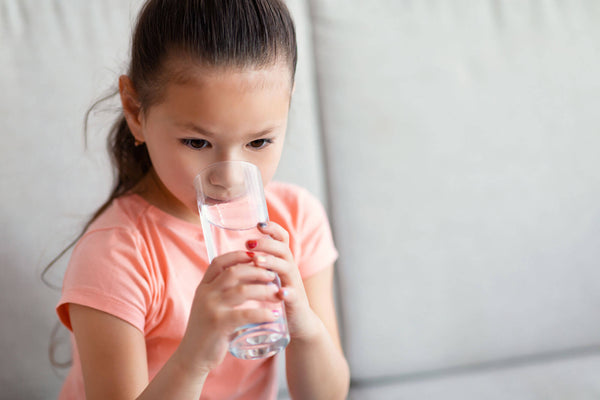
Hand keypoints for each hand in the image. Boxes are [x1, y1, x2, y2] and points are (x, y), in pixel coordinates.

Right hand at [177, 251, 280, 372]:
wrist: (192, 357)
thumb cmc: (207, 331)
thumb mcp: (209, 306)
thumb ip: (222, 292)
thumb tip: (247, 277)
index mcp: (203, 287)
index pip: (219, 262)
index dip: (238, 255)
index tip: (255, 256)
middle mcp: (206, 294)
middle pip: (234, 272)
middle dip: (257, 271)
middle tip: (272, 276)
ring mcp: (211, 308)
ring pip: (242, 291)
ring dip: (263, 290)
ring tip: (276, 293)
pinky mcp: (219, 324)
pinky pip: (245, 314)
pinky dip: (262, 314)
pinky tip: (274, 315)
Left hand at [246, 222, 321, 339]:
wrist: (299, 322)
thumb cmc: (277, 298)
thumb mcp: (268, 278)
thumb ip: (257, 266)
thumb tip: (232, 253)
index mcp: (282, 262)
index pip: (281, 239)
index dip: (272, 229)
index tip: (258, 224)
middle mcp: (289, 269)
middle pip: (282, 249)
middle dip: (266, 244)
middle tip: (249, 244)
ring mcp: (294, 285)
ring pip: (287, 268)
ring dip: (272, 263)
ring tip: (257, 262)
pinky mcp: (296, 303)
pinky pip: (294, 295)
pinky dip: (287, 293)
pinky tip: (280, 293)